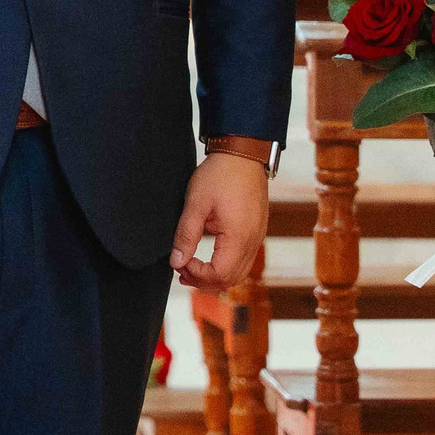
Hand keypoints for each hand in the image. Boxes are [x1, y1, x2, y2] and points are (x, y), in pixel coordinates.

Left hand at [169, 151, 268, 293]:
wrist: (243, 153)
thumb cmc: (220, 175)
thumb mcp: (196, 203)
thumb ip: (186, 235)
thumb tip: (176, 262)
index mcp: (239, 237)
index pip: (219, 275)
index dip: (197, 275)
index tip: (180, 264)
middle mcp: (253, 242)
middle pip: (231, 279)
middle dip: (204, 281)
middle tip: (181, 271)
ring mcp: (258, 237)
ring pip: (239, 273)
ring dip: (215, 276)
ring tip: (191, 268)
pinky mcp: (257, 231)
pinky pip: (244, 260)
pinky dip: (226, 266)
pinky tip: (209, 257)